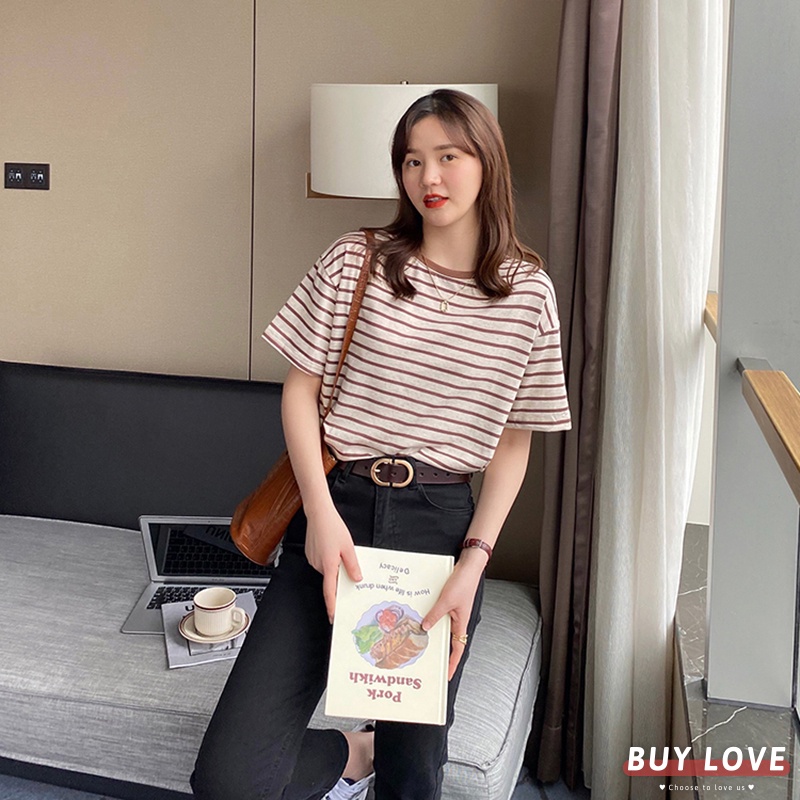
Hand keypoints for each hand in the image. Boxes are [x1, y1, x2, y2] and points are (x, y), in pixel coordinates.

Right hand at [304, 504, 360, 623]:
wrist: (318, 513)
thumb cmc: (333, 527)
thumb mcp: (349, 547)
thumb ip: (353, 565)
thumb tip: (357, 579)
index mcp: (328, 565)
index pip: (330, 592)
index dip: (332, 606)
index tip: (333, 617)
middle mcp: (318, 565)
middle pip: (330, 579)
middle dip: (339, 578)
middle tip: (347, 570)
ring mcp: (313, 560)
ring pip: (326, 570)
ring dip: (334, 567)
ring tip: (340, 552)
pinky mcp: (310, 554)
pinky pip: (322, 562)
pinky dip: (329, 560)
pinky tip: (333, 549)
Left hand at [421, 549, 485, 679]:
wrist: (469, 566)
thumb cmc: (464, 582)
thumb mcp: (446, 601)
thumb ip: (435, 615)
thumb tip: (425, 627)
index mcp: (461, 623)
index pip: (458, 649)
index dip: (453, 663)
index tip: (447, 675)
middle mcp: (458, 619)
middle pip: (450, 640)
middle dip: (441, 652)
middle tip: (430, 662)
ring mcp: (454, 611)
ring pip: (443, 628)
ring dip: (434, 634)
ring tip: (422, 642)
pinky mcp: (450, 602)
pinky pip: (440, 616)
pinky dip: (432, 619)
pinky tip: (422, 619)